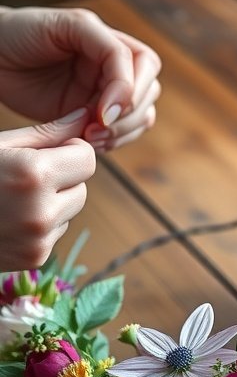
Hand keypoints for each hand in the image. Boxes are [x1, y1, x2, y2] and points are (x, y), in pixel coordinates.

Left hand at [0, 6, 161, 150]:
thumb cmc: (19, 31)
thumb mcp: (66, 25)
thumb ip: (104, 47)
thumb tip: (124, 96)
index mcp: (108, 40)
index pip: (142, 64)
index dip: (129, 90)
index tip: (104, 112)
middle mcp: (111, 66)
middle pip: (148, 92)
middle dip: (129, 115)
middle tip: (98, 129)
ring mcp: (102, 92)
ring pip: (141, 116)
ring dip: (123, 132)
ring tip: (92, 137)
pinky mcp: (90, 116)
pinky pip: (120, 133)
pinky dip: (112, 143)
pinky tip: (89, 142)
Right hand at [0, 108, 95, 269]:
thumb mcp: (0, 145)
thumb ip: (48, 134)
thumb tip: (85, 117)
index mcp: (34, 174)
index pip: (87, 159)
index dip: (70, 152)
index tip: (50, 151)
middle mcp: (41, 211)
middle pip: (82, 188)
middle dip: (62, 178)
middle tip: (24, 176)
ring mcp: (39, 239)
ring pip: (70, 212)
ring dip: (52, 202)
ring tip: (13, 198)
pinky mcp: (35, 258)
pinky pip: (55, 233)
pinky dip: (40, 225)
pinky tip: (10, 218)